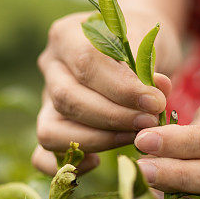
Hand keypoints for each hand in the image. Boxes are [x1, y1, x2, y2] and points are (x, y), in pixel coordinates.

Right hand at [31, 12, 174, 175]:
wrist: (132, 45)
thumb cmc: (139, 40)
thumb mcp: (147, 42)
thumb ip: (147, 67)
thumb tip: (156, 92)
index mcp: (67, 34)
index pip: (86, 63)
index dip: (121, 88)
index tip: (156, 101)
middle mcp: (50, 65)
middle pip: (67, 99)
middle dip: (113, 117)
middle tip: (150, 122)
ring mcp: (45, 97)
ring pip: (51, 130)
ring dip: (96, 141)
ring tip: (134, 137)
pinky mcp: (51, 124)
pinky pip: (43, 154)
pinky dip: (69, 163)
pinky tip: (99, 161)